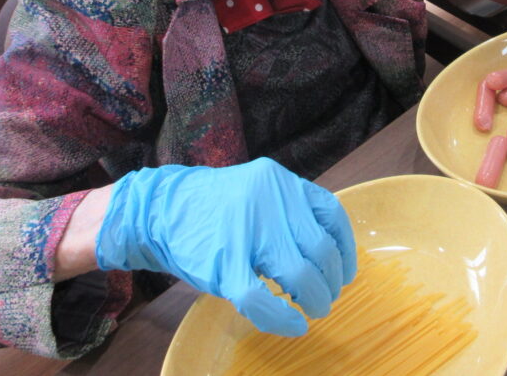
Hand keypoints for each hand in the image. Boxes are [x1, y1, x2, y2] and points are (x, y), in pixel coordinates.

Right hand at [94, 157, 355, 335]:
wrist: (160, 211)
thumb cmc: (216, 208)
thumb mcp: (260, 192)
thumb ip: (291, 212)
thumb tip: (329, 257)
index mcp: (280, 181)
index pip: (331, 213)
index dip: (346, 248)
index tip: (346, 271)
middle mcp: (269, 201)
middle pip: (320, 249)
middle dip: (331, 281)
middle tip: (325, 297)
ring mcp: (246, 232)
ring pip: (299, 274)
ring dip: (314, 299)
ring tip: (312, 310)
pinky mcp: (223, 264)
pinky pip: (262, 299)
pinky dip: (283, 318)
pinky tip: (293, 325)